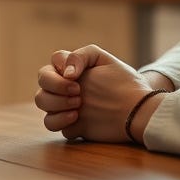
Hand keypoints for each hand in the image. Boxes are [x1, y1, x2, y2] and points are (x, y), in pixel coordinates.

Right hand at [36, 44, 151, 142]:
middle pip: (42, 82)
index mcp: (73, 69)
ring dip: (55, 103)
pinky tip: (76, 117)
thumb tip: (65, 72)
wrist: (138, 109)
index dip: (58, 68)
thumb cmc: (123, 82)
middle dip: (55, 86)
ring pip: (42, 102)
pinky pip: (51, 123)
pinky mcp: (71, 124)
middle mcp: (66, 86)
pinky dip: (59, 120)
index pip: (53, 62)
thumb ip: (81, 55)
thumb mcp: (105, 59)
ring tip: (77, 105)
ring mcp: (66, 106)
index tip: (75, 76)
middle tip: (78, 92)